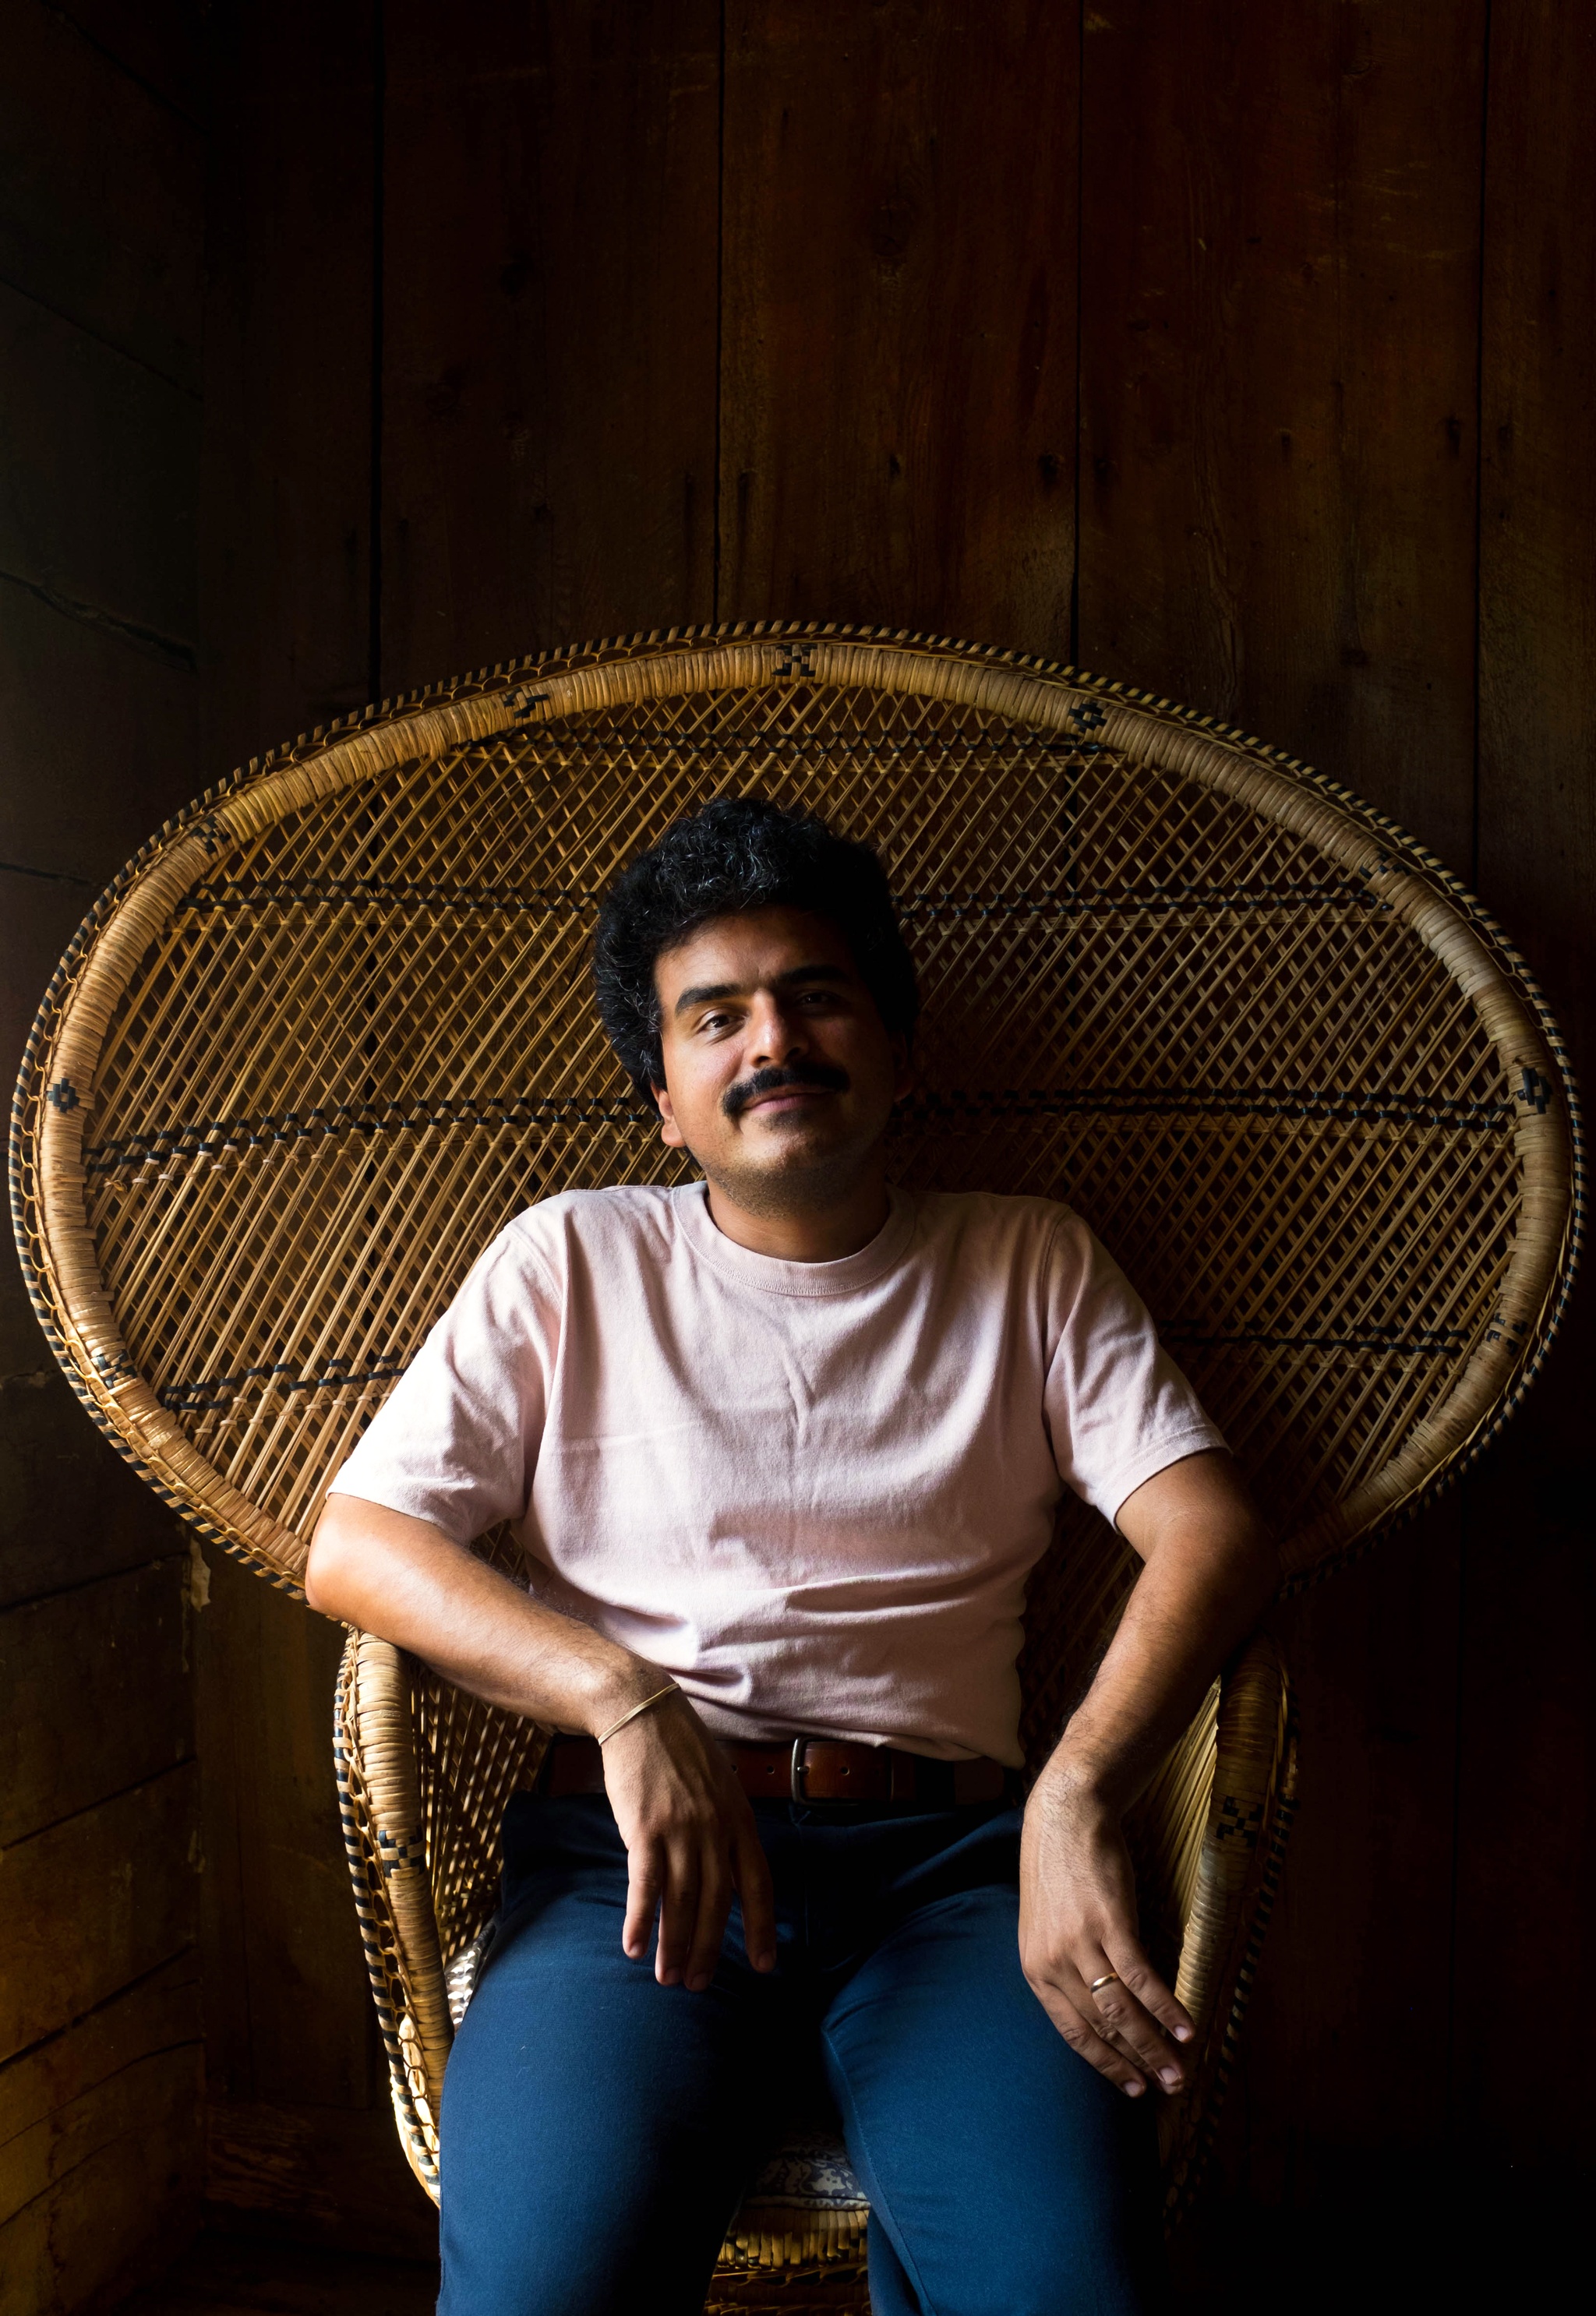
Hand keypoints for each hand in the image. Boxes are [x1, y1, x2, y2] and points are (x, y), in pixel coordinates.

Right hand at [599, 1689, 776, 1991]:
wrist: (641, 1713)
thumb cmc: (679, 1751)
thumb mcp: (719, 1785)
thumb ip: (726, 1827)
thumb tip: (729, 1871)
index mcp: (739, 1819)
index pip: (757, 1884)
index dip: (761, 1927)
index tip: (764, 1966)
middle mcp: (716, 1829)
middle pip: (718, 1903)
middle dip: (710, 1949)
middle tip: (700, 1985)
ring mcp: (681, 1829)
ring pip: (682, 1902)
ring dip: (674, 1945)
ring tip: (668, 1978)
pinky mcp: (645, 1829)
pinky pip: (645, 1885)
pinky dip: (640, 1920)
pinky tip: (633, 1947)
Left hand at [1018, 1765, 1194, 2097]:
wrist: (1066, 1816)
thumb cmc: (1061, 1871)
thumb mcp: (1048, 1927)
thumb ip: (1068, 1968)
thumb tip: (1102, 2009)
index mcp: (1035, 1970)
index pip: (1072, 2034)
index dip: (1105, 2065)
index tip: (1132, 2088)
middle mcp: (1054, 1964)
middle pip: (1102, 2029)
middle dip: (1138, 2064)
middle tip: (1167, 2089)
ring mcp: (1081, 1944)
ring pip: (1122, 2012)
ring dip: (1156, 2047)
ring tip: (1181, 2072)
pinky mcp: (1111, 1924)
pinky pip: (1142, 1978)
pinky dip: (1166, 2008)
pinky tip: (1187, 2029)